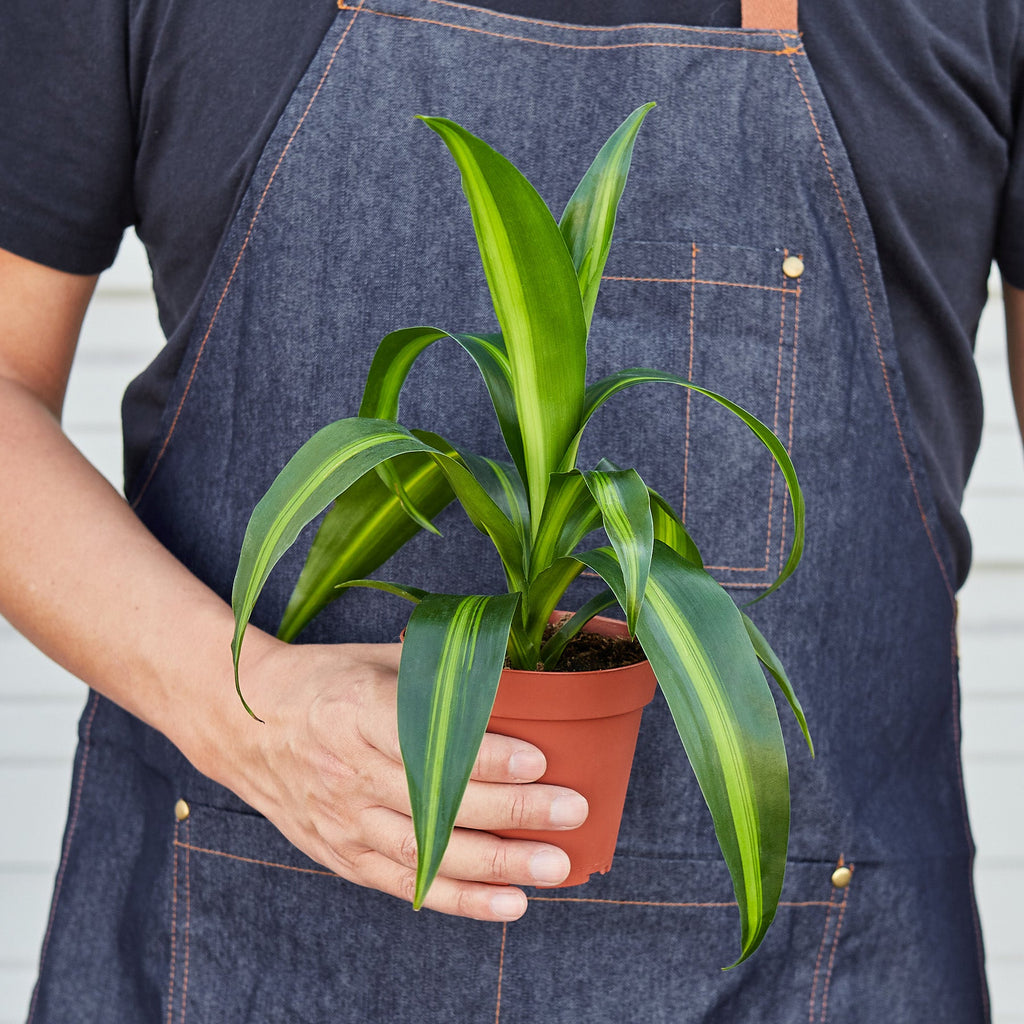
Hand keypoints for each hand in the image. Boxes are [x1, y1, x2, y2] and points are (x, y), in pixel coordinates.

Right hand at [214, 638, 588, 921]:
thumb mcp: (374, 657)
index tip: (538, 758)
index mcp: (352, 710)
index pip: (424, 740)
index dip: (481, 754)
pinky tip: (510, 902)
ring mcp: (341, 819)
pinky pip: (406, 884)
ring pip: (427, 851)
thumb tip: (516, 668)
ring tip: (555, 864)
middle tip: (571, 811)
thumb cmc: (322, 681)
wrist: (241, 723)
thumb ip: (437, 668)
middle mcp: (345, 770)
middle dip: (510, 811)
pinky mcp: (341, 854)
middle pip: (434, 801)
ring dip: (497, 863)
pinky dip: (460, 899)